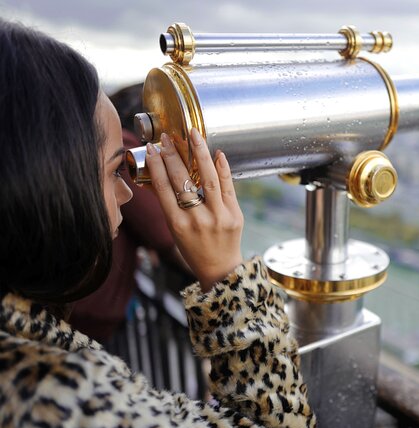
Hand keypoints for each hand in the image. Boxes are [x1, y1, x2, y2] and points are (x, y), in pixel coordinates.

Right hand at [144, 128, 243, 291]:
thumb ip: (170, 204)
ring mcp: (218, 217)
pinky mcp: (235, 215)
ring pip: (208, 179)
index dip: (155, 165)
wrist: (220, 269)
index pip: (162, 187)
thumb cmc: (193, 248)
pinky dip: (223, 168)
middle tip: (168, 137)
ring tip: (193, 135)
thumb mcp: (174, 230)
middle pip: (182, 180)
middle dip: (173, 155)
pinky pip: (228, 187)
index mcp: (176, 224)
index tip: (152, 147)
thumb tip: (163, 171)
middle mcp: (196, 219)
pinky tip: (217, 153)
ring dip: (200, 153)